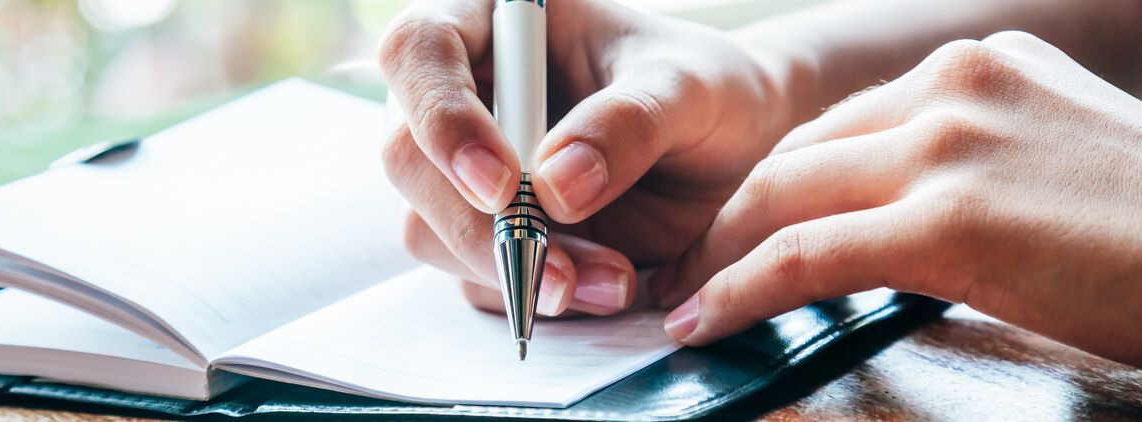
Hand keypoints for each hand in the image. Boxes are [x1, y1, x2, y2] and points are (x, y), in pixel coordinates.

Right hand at [378, 0, 801, 314]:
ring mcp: (463, 169)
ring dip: (513, 270)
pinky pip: (475, 276)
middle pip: (408, 156)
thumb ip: (628, 123)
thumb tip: (555, 186)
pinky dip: (533, 293)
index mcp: (495, 21)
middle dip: (477, 224)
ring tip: (613, 281)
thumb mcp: (688, 90)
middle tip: (557, 269)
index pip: (420, 51)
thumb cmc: (705, 91)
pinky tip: (604, 288)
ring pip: (429, 228)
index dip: (442, 118)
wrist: (733, 153)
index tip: (502, 185)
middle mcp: (464, 93)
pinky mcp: (486, 232)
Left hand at [653, 31, 1141, 391]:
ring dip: (720, 256)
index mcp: (979, 68)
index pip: (843, 125)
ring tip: (685, 301)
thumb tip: (910, 219)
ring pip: (785, 197)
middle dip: (733, 215)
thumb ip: (979, 163)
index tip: (742, 225)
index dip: (780, 181)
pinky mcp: (945, 220)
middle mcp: (952, 88)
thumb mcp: (1059, 156)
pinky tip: (707, 322)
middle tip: (692, 266)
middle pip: (798, 153)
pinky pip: (803, 255)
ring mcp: (946, 147)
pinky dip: (740, 291)